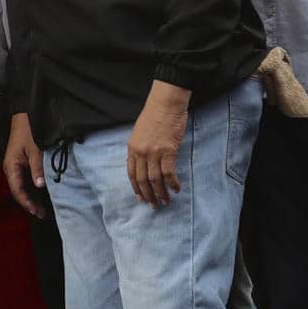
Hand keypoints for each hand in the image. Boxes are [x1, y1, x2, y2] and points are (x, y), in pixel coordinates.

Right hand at [2, 112, 47, 218]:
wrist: (26, 114)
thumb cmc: (29, 129)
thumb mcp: (35, 149)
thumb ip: (37, 167)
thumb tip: (39, 186)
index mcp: (11, 166)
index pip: (17, 190)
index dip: (26, 202)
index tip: (37, 211)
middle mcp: (11, 168)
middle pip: (19, 191)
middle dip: (30, 203)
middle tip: (43, 214)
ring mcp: (16, 166)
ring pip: (22, 187)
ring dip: (32, 198)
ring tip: (43, 209)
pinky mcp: (22, 163)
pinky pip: (26, 180)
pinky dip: (33, 189)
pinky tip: (41, 194)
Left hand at [127, 81, 189, 206]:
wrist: (166, 103)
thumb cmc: (155, 115)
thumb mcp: (139, 132)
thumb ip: (139, 148)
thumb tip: (142, 163)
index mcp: (132, 148)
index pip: (131, 173)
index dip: (136, 187)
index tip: (140, 197)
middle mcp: (140, 152)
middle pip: (142, 180)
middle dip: (148, 195)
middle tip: (154, 205)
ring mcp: (154, 152)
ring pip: (155, 179)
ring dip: (161, 193)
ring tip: (166, 201)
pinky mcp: (168, 151)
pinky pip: (169, 173)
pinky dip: (172, 183)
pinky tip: (176, 189)